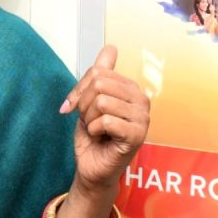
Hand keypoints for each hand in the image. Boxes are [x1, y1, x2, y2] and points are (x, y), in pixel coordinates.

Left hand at [62, 46, 149, 190]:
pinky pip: (105, 121)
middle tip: (88, 121)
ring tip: (96, 130)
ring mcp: (142, 117)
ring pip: (101, 101)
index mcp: (131, 88)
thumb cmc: (92, 137)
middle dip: (84, 105)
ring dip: (89, 119)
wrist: (92, 170)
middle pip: (100, 83)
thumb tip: (110, 47)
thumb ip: (100, 75)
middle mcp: (141, 99)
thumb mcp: (90, 102)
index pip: (99, 71)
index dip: (80, 89)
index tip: (75, 107)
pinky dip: (94, 130)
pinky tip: (101, 138)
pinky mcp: (137, 135)